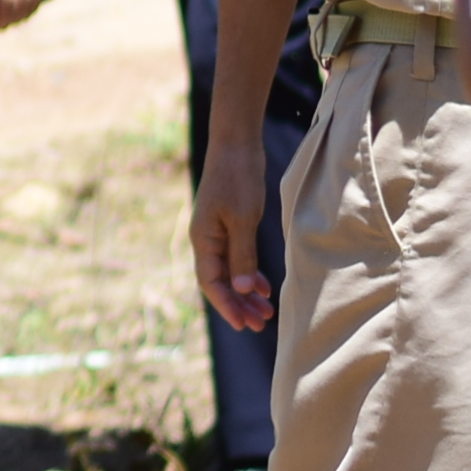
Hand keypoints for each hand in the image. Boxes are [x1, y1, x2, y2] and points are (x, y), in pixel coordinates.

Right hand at [192, 131, 273, 334]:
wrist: (236, 145)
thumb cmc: (237, 178)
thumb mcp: (242, 218)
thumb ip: (242, 255)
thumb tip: (243, 290)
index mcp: (203, 239)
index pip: (211, 282)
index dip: (227, 305)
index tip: (245, 325)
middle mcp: (207, 240)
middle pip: (220, 282)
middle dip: (239, 305)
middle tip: (261, 325)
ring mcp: (218, 233)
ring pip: (231, 272)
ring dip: (246, 293)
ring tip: (267, 312)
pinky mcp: (231, 225)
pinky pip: (237, 258)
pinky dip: (250, 275)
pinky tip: (264, 287)